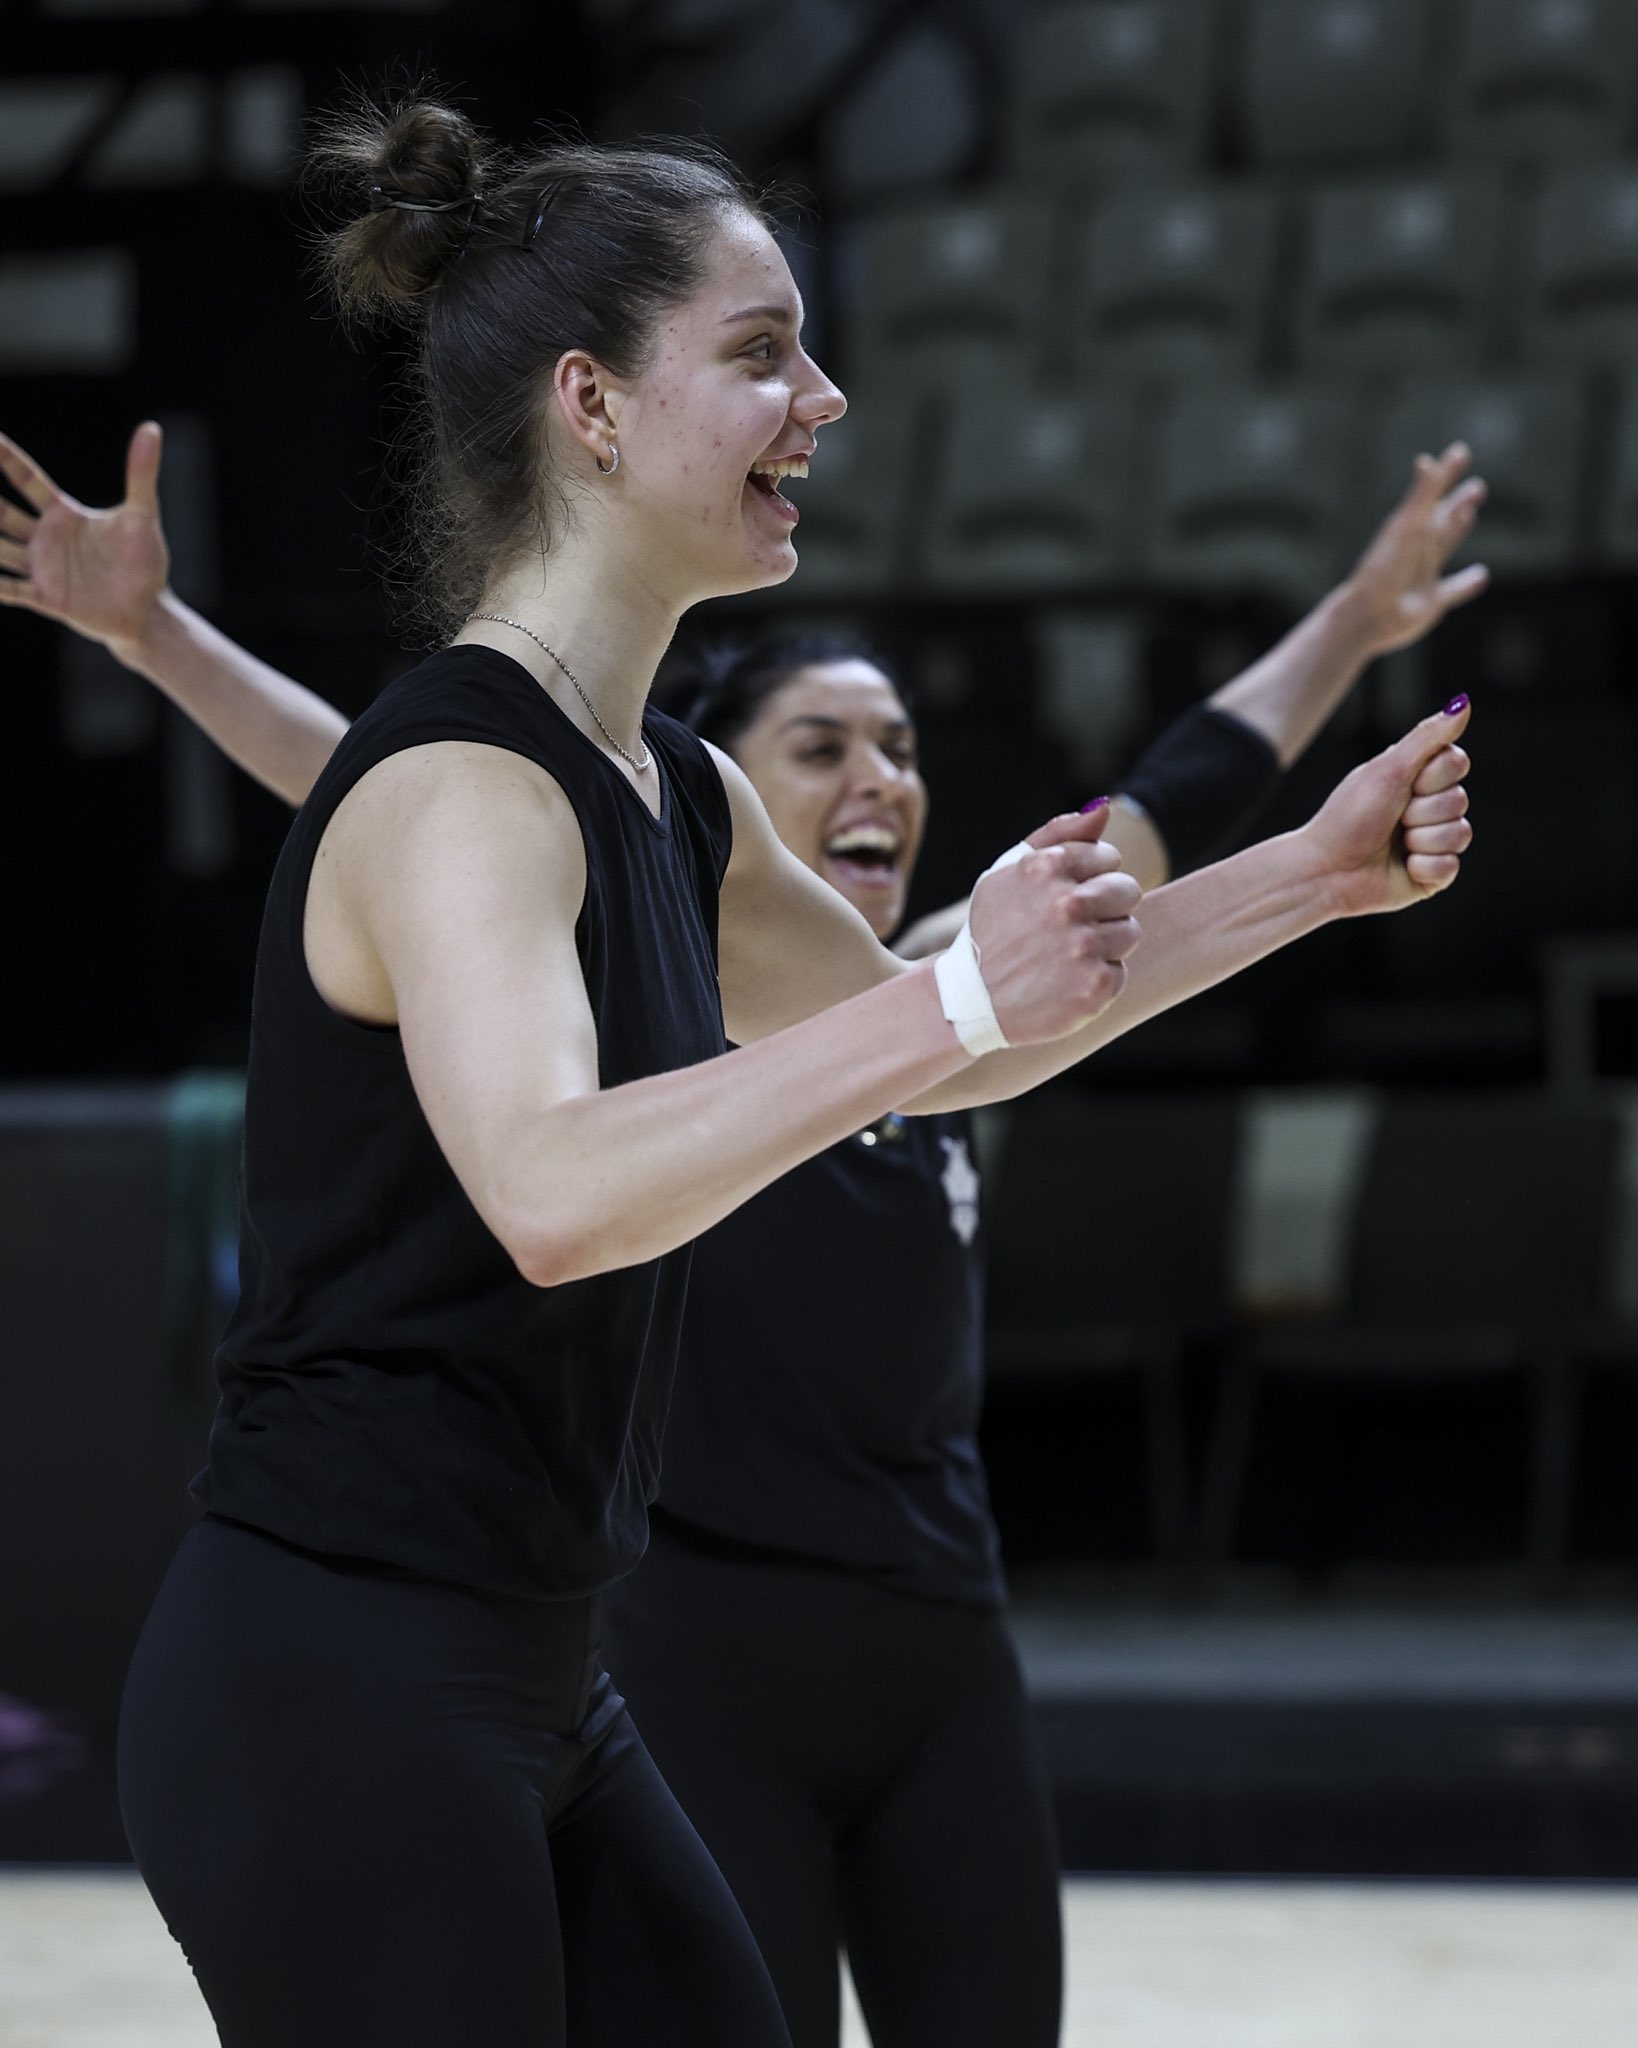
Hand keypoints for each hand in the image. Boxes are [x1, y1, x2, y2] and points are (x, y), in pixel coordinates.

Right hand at [0, 422, 170, 658]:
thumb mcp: (142, 516)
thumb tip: (151, 428)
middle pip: (2, 513)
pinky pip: (11, 589)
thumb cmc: (143, 562)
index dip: (6, 457)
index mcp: (63, 515)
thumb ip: (141, 474)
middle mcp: (45, 538)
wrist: (147, 611)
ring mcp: (42, 568)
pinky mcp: (47, 597)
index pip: (27, 479)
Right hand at [967, 806, 1142, 1042]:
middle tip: (1069, 929)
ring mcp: (1082, 948)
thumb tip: (1105, 808)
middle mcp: (1066, 905)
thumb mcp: (1008, 873)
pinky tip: (1065, 983)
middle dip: (1105, 907)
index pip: (1109, 858)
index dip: (1089, 878)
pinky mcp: (1095, 987)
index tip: (1062, 898)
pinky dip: (1097, 980)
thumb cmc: (992, 930)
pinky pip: (1120, 971)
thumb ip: (1057, 834)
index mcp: (1045, 869)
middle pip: (1128, 891)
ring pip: (1130, 932)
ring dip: (1105, 945)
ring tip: (1066, 957)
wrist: (971, 1002)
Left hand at [1302, 699, 1472, 917]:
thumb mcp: (1388, 770)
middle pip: (1460, 799)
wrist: (1326, 870)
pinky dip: (1423, 866)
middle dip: (1421, 811)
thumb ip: (1428, 737)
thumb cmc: (1349, 817)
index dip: (1430, 776)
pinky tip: (1401, 867)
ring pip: (1460, 834)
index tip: (1401, 785)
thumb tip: (1463, 702)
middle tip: (1392, 819)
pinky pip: (1451, 866)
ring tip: (1395, 844)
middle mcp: (1428, 808)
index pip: (1456, 764)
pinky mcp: (1432, 875)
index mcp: (1417, 778)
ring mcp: (1432, 842)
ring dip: (1421, 839)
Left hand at [1343, 444, 1489, 658]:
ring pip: (1446, 546)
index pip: (1433, 493)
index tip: (1460, 451)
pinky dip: (1467, 583)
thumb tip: (1427, 461)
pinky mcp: (1431, 601)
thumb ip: (1421, 496)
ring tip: (1470, 514)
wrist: (1367, 616)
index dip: (1447, 473)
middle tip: (1478, 487)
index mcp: (1412, 527)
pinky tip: (1481, 576)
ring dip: (1459, 530)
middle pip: (1443, 518)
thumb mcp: (1407, 528)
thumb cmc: (1385, 570)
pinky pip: (1454, 590)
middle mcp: (1418, 548)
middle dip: (1459, 502)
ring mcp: (1424, 574)